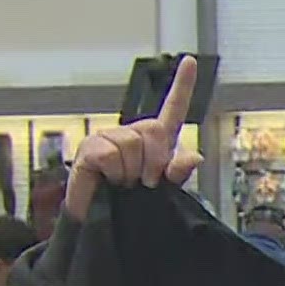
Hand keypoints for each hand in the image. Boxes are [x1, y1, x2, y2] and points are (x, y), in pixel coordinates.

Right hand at [63, 55, 203, 221]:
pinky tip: (106, 180)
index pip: (173, 110)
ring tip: (122, 184)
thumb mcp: (164, 193)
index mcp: (155, 140)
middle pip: (154, 131)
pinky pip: (111, 155)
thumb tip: (194, 157)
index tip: (191, 61)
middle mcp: (132, 133)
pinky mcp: (90, 148)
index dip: (183, 86)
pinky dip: (113, 173)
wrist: (102, 224)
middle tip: (143, 183)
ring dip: (131, 172)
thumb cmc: (132, 206)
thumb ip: (179, 173)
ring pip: (132, 145)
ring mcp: (110, 138)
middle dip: (154, 163)